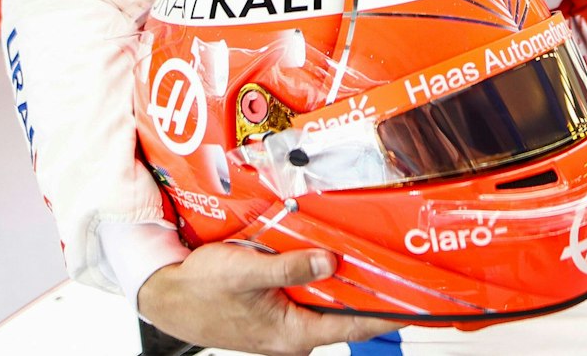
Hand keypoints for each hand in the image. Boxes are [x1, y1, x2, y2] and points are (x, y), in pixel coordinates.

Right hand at [136, 242, 397, 355]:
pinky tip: (332, 252)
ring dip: (347, 277)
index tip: (420, 302)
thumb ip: (288, 268)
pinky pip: (310, 291)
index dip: (390, 312)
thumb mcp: (244, 272)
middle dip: (374, 288)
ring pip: (328, 299)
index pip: (355, 325)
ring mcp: (287, 321)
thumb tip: (328, 261)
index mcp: (293, 334)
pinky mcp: (278, 307)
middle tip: (405, 264)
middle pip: (346, 310)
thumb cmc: (200, 290)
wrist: (166, 296)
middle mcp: (295, 333)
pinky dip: (323, 274)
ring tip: (376, 252)